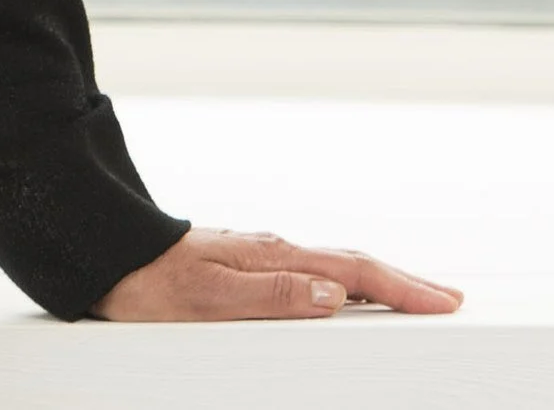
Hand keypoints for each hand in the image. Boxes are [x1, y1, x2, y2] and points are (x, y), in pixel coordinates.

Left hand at [94, 226, 463, 320]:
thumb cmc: (150, 284)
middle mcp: (270, 251)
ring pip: (331, 270)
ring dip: (375, 283)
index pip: (352, 273)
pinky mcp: (242, 267)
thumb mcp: (209, 298)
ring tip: (409, 298)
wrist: (106, 257)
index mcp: (271, 258)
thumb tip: (332, 296)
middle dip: (402, 282)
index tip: (445, 302)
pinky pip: (307, 275)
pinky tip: (342, 298)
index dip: (402, 287)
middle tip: (447, 299)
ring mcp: (257, 257)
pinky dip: (340, 286)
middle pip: (351, 266)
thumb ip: (272, 295)